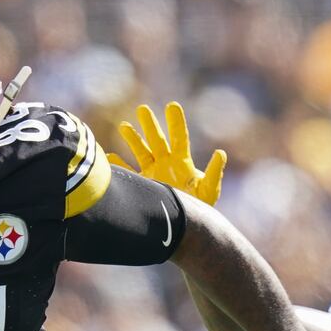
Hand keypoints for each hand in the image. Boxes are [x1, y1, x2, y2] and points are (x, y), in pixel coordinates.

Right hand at [111, 101, 225, 204]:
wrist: (185, 224)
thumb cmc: (200, 207)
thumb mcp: (209, 189)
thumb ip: (215, 172)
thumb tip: (221, 153)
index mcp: (183, 162)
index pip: (179, 138)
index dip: (176, 122)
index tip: (172, 106)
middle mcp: (166, 164)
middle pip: (157, 140)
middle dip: (150, 125)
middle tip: (143, 108)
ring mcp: (153, 173)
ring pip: (141, 152)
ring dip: (133, 140)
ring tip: (124, 126)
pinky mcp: (144, 185)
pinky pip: (130, 173)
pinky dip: (119, 166)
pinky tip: (109, 157)